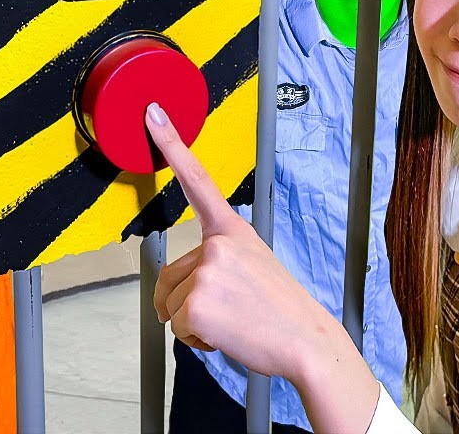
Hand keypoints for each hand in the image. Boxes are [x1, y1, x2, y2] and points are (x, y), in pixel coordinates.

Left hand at [146, 102, 336, 380]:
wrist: (306, 343)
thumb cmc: (282, 311)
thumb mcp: (254, 267)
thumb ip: (217, 261)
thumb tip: (179, 284)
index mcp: (233, 231)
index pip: (197, 180)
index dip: (171, 145)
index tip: (152, 115)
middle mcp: (218, 245)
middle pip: (169, 276)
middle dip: (189, 301)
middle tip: (234, 310)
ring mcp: (206, 272)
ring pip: (169, 304)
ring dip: (193, 322)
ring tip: (233, 322)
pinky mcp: (197, 303)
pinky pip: (176, 327)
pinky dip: (197, 339)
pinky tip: (227, 335)